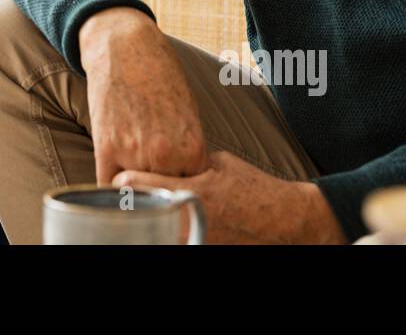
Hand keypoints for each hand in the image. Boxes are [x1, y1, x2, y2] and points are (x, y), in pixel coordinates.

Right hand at [79, 7, 207, 186]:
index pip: (190, 192)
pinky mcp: (106, 146)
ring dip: (133, 190)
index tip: (174, 188)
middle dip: (158, 192)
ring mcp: (134, 152)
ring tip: (134, 174)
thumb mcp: (189, 115)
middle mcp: (166, 156)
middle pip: (163, 196)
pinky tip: (114, 178)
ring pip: (135, 194)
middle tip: (152, 182)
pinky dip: (111, 188)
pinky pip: (108, 186)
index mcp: (193, 149)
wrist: (126, 46)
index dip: (181, 191)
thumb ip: (187, 153)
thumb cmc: (161, 75)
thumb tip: (185, 181)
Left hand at [114, 151, 347, 243]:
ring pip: (150, 231)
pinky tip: (163, 226)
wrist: (283, 220)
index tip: (121, 178)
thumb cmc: (252, 187)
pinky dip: (163, 234)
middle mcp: (189, 216)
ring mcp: (194, 238)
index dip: (123, 180)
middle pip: (135, 212)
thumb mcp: (218, 162)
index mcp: (190, 188)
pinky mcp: (201, 249)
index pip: (135, 183)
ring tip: (142, 213)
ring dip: (144, 221)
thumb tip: (160, 156)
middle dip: (129, 204)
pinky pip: (171, 241)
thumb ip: (186, 161)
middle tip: (124, 199)